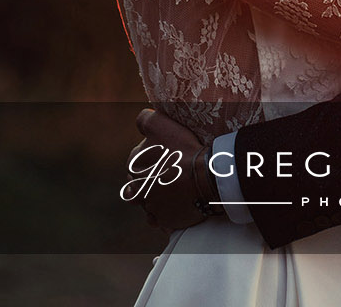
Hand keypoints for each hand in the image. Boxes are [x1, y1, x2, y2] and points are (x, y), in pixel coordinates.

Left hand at [127, 108, 208, 231]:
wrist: (206, 177)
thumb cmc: (183, 150)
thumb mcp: (160, 124)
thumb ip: (144, 119)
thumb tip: (140, 121)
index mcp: (133, 167)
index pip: (135, 160)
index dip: (148, 156)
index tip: (163, 154)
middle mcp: (138, 190)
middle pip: (137, 184)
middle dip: (146, 180)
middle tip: (163, 174)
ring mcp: (152, 207)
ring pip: (147, 203)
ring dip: (153, 198)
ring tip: (167, 192)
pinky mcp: (166, 220)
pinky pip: (158, 219)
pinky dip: (162, 214)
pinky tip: (170, 207)